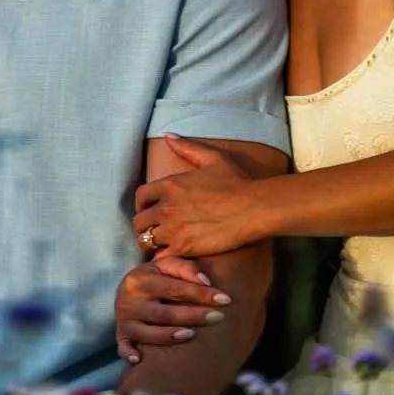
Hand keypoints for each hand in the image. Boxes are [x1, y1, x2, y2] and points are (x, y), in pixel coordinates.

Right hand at [116, 254, 232, 364]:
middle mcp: (129, 300)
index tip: (225, 299)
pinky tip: (139, 360)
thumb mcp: (166, 266)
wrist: (127, 289)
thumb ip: (186, 268)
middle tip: (219, 317)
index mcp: (141, 279)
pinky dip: (129, 353)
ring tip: (193, 334)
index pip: (175, 288)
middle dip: (193, 316)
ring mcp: (125, 320)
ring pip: (147, 333)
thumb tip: (207, 282)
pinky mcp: (121, 335)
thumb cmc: (155, 277)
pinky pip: (123, 348)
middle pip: (164, 312)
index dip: (201, 294)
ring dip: (169, 335)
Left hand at [132, 134, 264, 260]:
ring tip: (163, 245)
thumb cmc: (237, 182)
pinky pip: (159, 257)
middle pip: (139, 221)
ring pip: (146, 240)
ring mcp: (173, 229)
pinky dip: (162, 258)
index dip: (143, 204)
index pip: (140, 196)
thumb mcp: (212, 158)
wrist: (253, 208)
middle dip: (145, 226)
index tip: (150, 210)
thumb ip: (188, 148)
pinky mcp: (183, 248)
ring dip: (152, 243)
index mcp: (170, 184)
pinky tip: (173, 255)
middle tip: (156, 230)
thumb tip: (169, 136)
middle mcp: (166, 207)